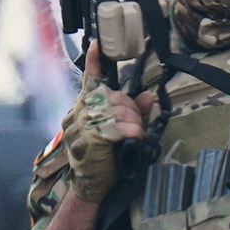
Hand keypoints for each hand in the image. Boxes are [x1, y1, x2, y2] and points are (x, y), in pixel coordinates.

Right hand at [63, 43, 156, 203]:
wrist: (91, 187)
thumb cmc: (106, 159)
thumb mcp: (123, 132)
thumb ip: (136, 113)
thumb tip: (151, 95)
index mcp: (84, 108)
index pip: (89, 81)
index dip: (94, 62)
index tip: (97, 43)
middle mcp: (78, 113)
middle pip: (112, 96)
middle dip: (131, 109)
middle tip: (137, 127)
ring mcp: (80, 127)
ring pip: (114, 110)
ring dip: (132, 122)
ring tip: (135, 135)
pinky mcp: (88, 140)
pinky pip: (115, 127)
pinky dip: (130, 131)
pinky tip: (135, 138)